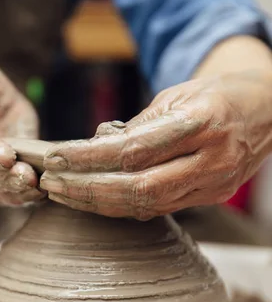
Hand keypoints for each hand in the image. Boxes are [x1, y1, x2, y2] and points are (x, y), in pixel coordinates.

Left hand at [41, 72, 271, 218]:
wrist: (270, 110)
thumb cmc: (220, 94)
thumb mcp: (180, 93)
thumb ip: (141, 124)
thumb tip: (97, 145)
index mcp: (203, 122)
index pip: (135, 150)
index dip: (90, 158)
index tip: (57, 158)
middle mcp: (211, 158)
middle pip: (138, 188)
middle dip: (87, 190)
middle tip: (52, 184)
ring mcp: (215, 183)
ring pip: (147, 205)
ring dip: (99, 203)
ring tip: (64, 194)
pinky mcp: (212, 196)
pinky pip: (160, 207)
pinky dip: (123, 205)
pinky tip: (94, 199)